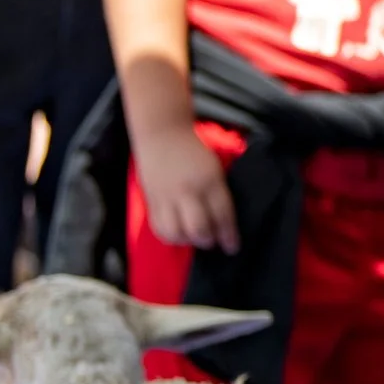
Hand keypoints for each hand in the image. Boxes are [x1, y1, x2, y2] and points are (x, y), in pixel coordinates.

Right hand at [137, 124, 237, 252]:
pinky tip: (179, 234)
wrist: (163, 135)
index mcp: (209, 182)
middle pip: (198, 229)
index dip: (228, 235)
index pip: (222, 215)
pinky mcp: (151, 201)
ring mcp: (167, 197)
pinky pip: (159, 228)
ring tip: (194, 238)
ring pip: (176, 233)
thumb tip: (223, 223)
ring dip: (188, 241)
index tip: (232, 247)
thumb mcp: (215, 170)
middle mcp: (188, 191)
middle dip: (208, 241)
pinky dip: (171, 237)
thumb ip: (219, 195)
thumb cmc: (194, 153)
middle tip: (212, 241)